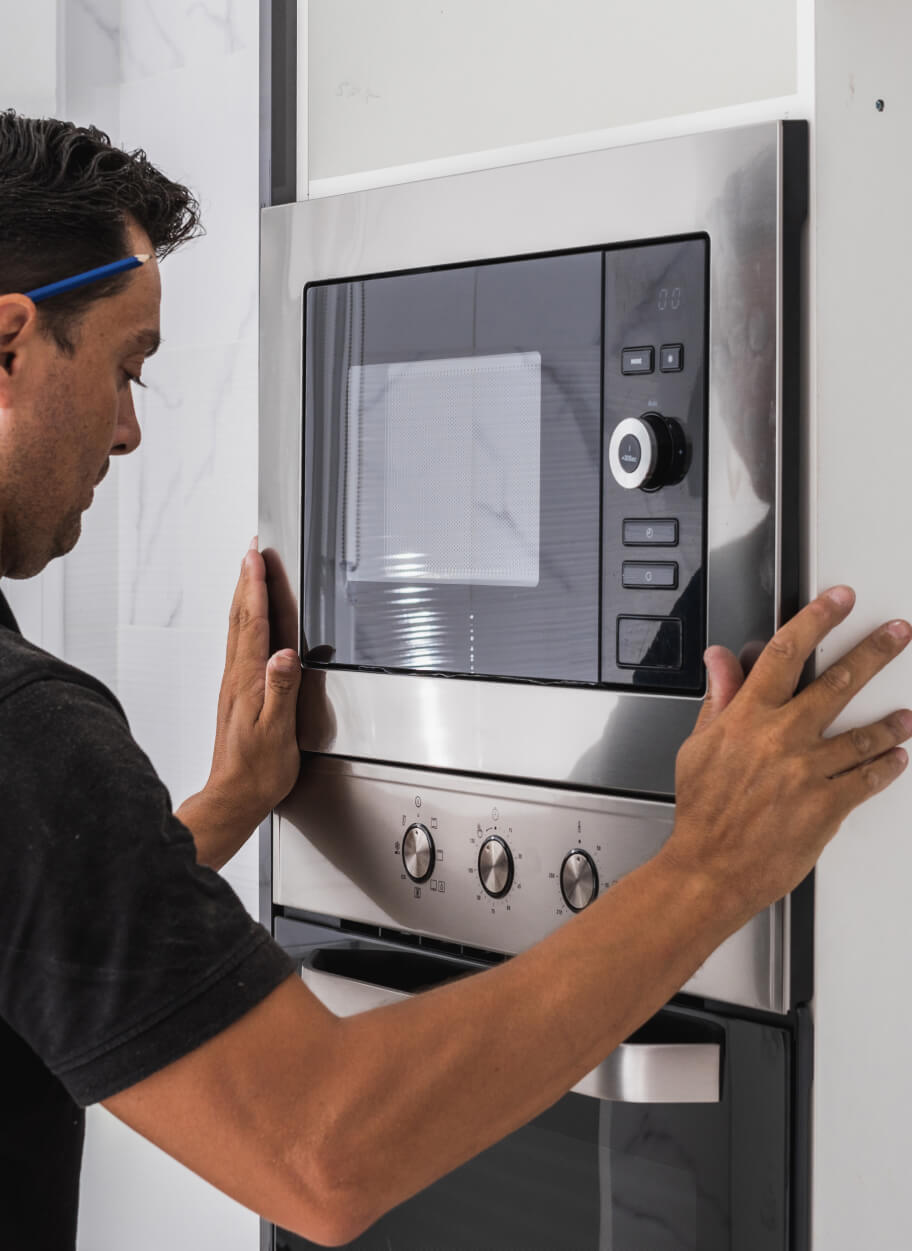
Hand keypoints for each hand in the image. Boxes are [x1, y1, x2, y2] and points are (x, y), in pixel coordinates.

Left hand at [197, 540, 301, 849]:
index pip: (253, 623)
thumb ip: (281, 689)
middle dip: (246, 581)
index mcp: (248, 680)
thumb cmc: (258, 771)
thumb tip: (285, 654)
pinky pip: (240, 646)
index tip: (257, 556)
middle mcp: (236, 677)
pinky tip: (251, 625)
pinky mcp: (236, 695)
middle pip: (240, 618)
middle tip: (251, 552)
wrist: (233, 798)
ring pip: (237, 630)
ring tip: (249, 575)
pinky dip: (245, 623)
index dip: (255, 587)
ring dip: (243, 598)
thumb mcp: (277, 731)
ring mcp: (234, 685)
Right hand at [663, 587, 911, 925]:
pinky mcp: (827, 806)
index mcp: (747, 717)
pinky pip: (866, 779)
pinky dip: (886, 766)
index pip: (786, 653)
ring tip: (906, 716)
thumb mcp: (698, 746)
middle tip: (898, 633)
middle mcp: (782, 738)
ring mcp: (808, 771)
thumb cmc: (703, 812)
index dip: (816, 620)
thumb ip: (719, 700)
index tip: (838, 601)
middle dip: (875, 651)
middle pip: (838, 682)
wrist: (711, 868)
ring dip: (891, 722)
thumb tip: (721, 663)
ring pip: (863, 734)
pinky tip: (896, 758)